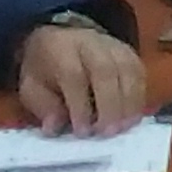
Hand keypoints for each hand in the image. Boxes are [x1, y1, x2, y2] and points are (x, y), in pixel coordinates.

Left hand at [14, 22, 146, 136]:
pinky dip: (139, 95)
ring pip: (128, 71)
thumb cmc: (45, 68)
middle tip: (109, 132)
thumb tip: (54, 127)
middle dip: (109, 105)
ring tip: (124, 127)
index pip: (74, 76)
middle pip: (106, 71)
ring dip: (129, 102)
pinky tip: (134, 115)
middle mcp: (90, 44)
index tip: (83, 132)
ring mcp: (114, 46)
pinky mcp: (130, 52)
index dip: (80, 105)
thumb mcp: (31, 87)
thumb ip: (43, 107)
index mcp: (60, 50)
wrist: (61, 38)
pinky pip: (140, 72)